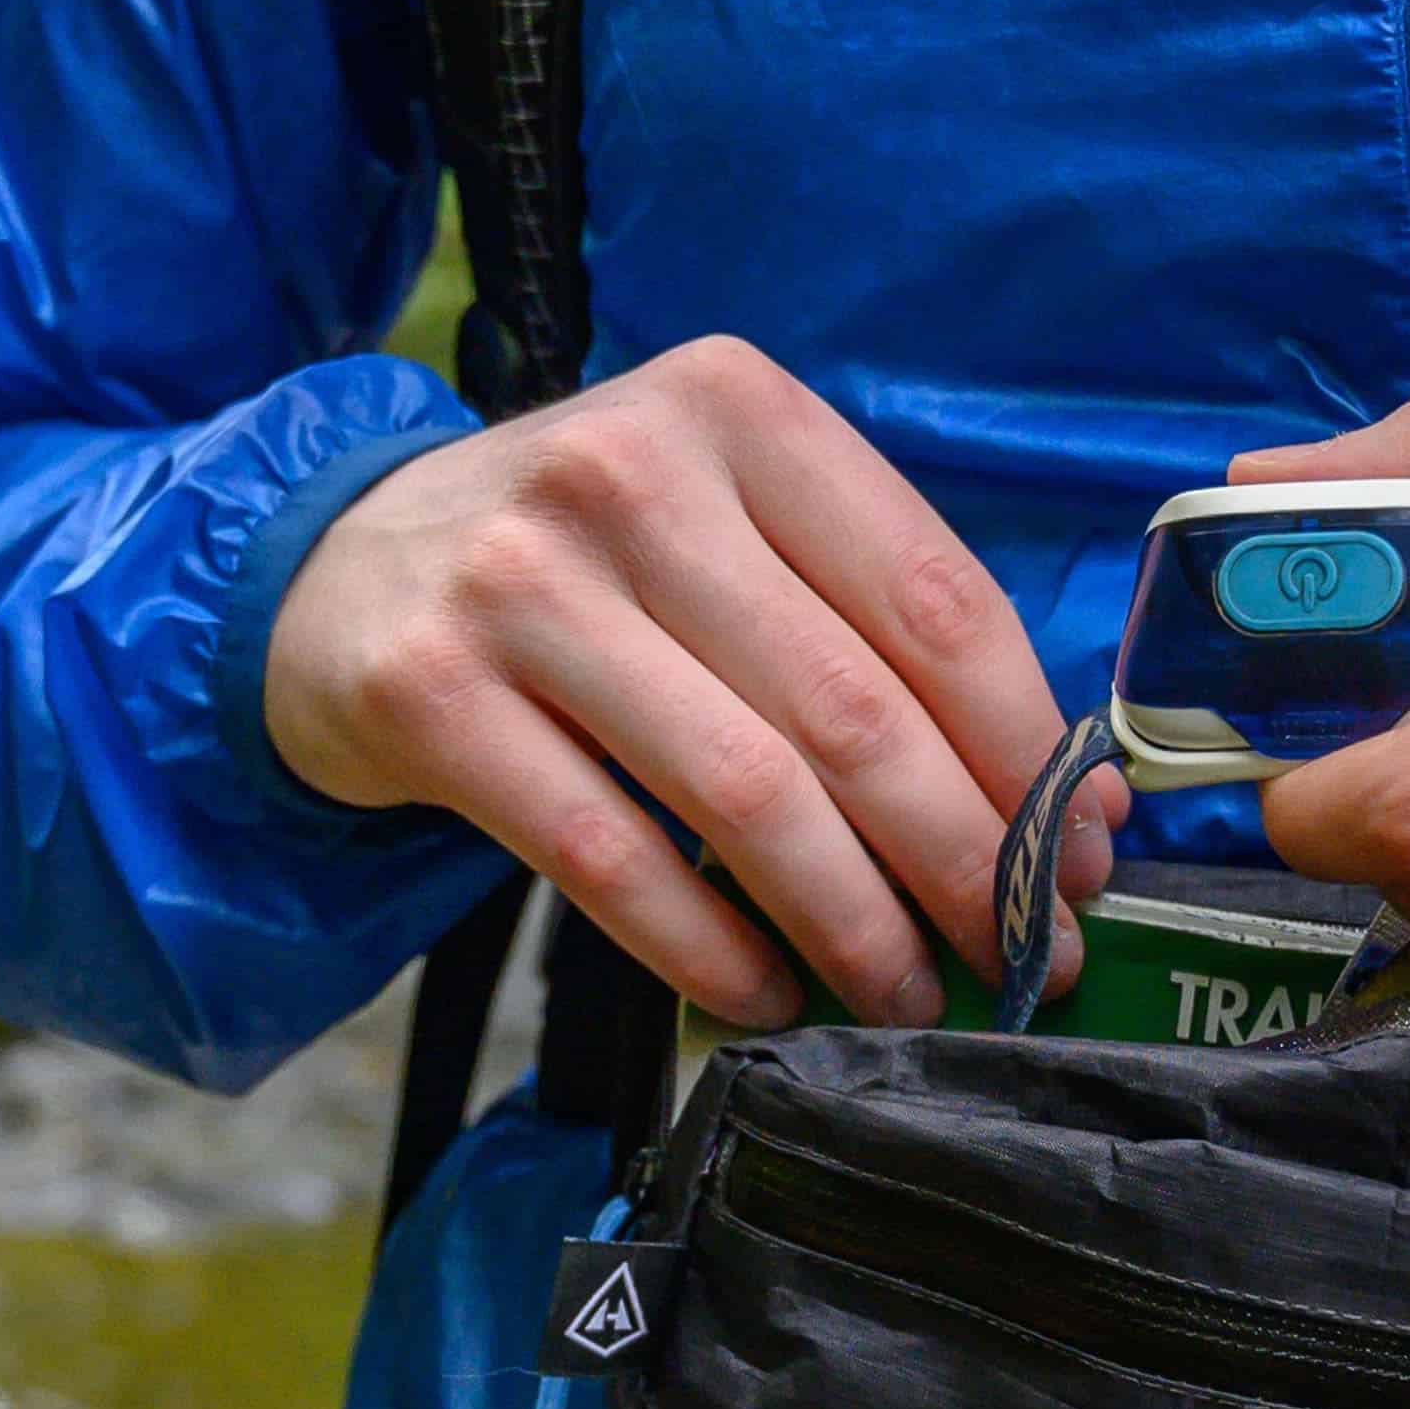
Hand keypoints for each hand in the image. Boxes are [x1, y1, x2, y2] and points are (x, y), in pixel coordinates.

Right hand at [265, 338, 1121, 1025]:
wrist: (333, 569)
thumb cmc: (596, 568)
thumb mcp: (737, 534)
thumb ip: (884, 640)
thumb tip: (1072, 810)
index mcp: (743, 412)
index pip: (935, 601)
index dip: (1026, 750)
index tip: (1077, 858)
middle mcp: (630, 473)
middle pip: (852, 711)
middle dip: (963, 862)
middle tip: (1023, 956)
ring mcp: (518, 581)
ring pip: (741, 794)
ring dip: (851, 924)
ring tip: (909, 995)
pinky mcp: (428, 693)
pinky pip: (608, 857)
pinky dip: (708, 949)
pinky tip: (769, 997)